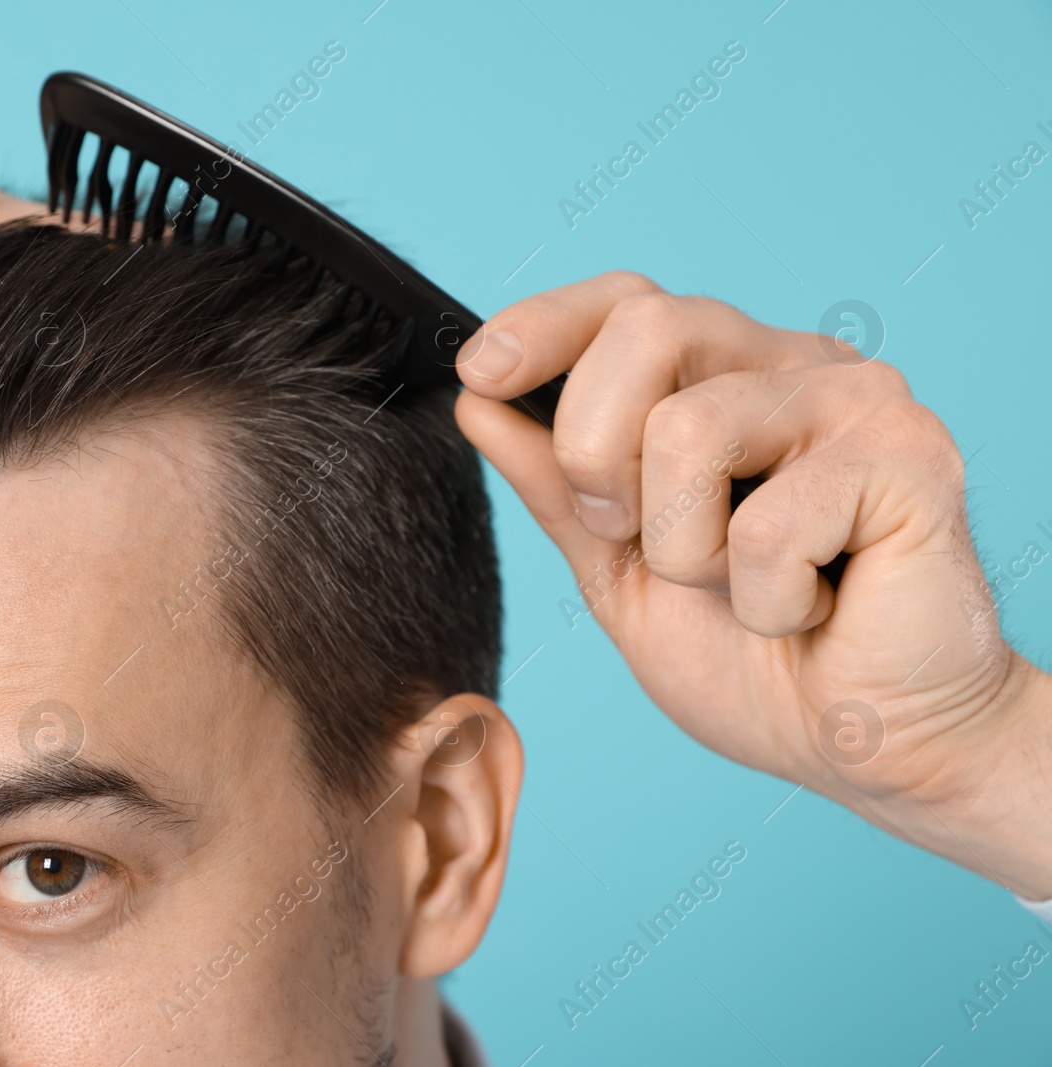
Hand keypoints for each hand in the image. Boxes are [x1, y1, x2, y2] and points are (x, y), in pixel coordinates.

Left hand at [455, 271, 1051, 898]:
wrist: (865, 746)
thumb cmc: (755, 659)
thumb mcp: (618, 570)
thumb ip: (556, 486)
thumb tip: (479, 403)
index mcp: (725, 378)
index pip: (626, 301)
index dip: (544, 324)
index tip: (479, 372)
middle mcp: (793, 366)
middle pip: (648, 326)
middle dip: (595, 448)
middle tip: (626, 533)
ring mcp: (858, 400)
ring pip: (690, 427)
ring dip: (685, 550)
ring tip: (745, 588)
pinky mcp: (911, 456)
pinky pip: (768, 522)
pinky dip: (767, 600)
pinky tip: (814, 610)